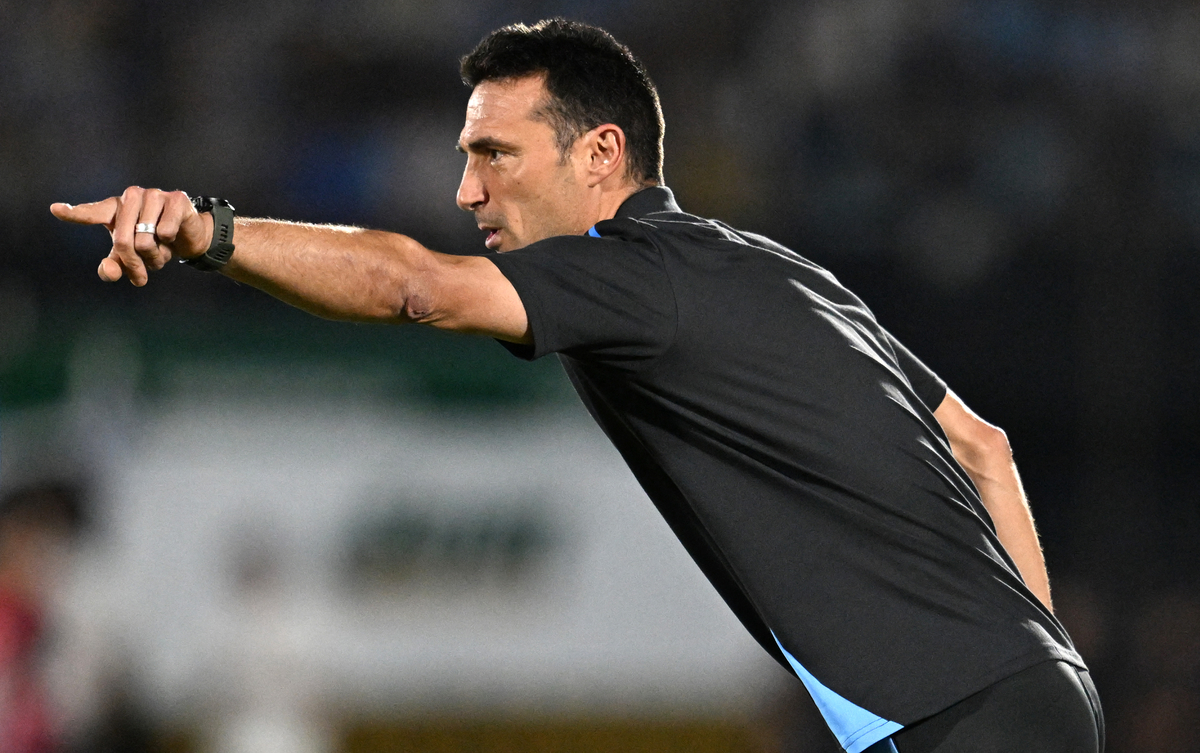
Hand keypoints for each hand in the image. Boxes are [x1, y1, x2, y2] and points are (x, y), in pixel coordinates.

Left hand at [50, 187, 213, 285]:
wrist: (189, 237)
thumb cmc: (155, 244)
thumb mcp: (133, 259)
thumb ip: (115, 267)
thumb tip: (109, 270)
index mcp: (116, 208)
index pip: (93, 212)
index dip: (74, 213)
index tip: (55, 210)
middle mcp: (132, 196)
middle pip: (122, 241)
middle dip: (133, 264)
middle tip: (142, 275)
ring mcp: (154, 195)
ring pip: (145, 240)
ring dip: (155, 256)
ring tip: (160, 252)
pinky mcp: (176, 199)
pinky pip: (165, 232)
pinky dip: (170, 243)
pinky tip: (174, 237)